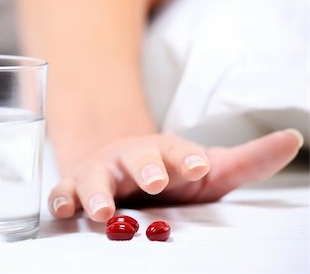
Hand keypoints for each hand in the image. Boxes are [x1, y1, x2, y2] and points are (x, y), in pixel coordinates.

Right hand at [48, 129, 302, 221]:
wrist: (120, 163)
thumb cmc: (167, 170)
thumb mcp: (207, 169)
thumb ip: (247, 161)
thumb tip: (292, 138)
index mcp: (164, 152)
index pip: (179, 151)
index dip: (188, 158)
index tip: (201, 165)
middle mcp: (131, 157)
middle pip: (136, 158)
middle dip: (145, 167)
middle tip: (155, 181)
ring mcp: (101, 171)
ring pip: (96, 177)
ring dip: (97, 192)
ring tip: (103, 211)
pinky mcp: (76, 186)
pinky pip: (65, 191)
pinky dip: (62, 199)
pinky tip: (64, 209)